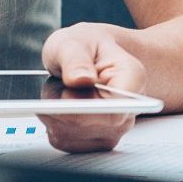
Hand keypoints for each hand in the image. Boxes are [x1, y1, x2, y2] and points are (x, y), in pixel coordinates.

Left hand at [39, 23, 147, 151]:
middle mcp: (127, 110)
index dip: (85, 110)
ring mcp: (113, 129)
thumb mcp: (74, 40)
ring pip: (71, 135)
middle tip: (56, 82)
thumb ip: (75, 58)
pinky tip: (57, 104)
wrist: (88, 54)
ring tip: (59, 89)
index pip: (114, 110)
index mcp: (131, 79)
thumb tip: (79, 79)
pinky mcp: (94, 140)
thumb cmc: (84, 46)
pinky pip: (64, 140)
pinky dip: (52, 122)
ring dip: (53, 113)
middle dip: (60, 105)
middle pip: (88, 126)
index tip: (62, 98)